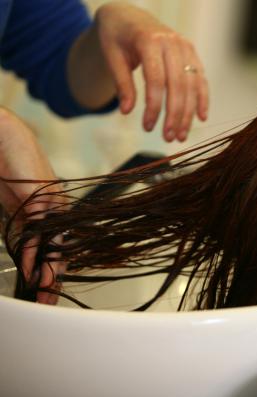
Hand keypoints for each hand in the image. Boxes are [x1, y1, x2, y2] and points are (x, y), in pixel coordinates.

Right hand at [0, 108, 64, 303]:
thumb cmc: (7, 167)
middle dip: (51, 278)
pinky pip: (38, 229)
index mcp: (48, 212)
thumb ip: (22, 228)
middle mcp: (54, 209)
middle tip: (48, 300)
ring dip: (44, 270)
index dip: (50, 270)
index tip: (46, 291)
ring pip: (51, 243)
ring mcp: (50, 203)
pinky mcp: (42, 196)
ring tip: (42, 292)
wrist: (4, 137)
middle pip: (57, 250)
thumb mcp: (15, 207)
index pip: (52, 247)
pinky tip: (30, 267)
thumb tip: (26, 256)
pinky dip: (33, 250)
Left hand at [95, 2, 208, 141]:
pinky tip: (201, 118)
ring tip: (180, 135)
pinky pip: (201, 79)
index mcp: (149, 40)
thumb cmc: (117, 37)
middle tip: (168, 138)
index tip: (148, 127)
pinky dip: (202, 99)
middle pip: (178, 85)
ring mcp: (185, 47)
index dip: (154, 106)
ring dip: (188, 113)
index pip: (156, 79)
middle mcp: (172, 42)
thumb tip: (127, 112)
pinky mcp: (192, 53)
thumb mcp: (112, 57)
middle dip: (174, 115)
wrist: (129, 16)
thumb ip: (122, 83)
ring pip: (192, 85)